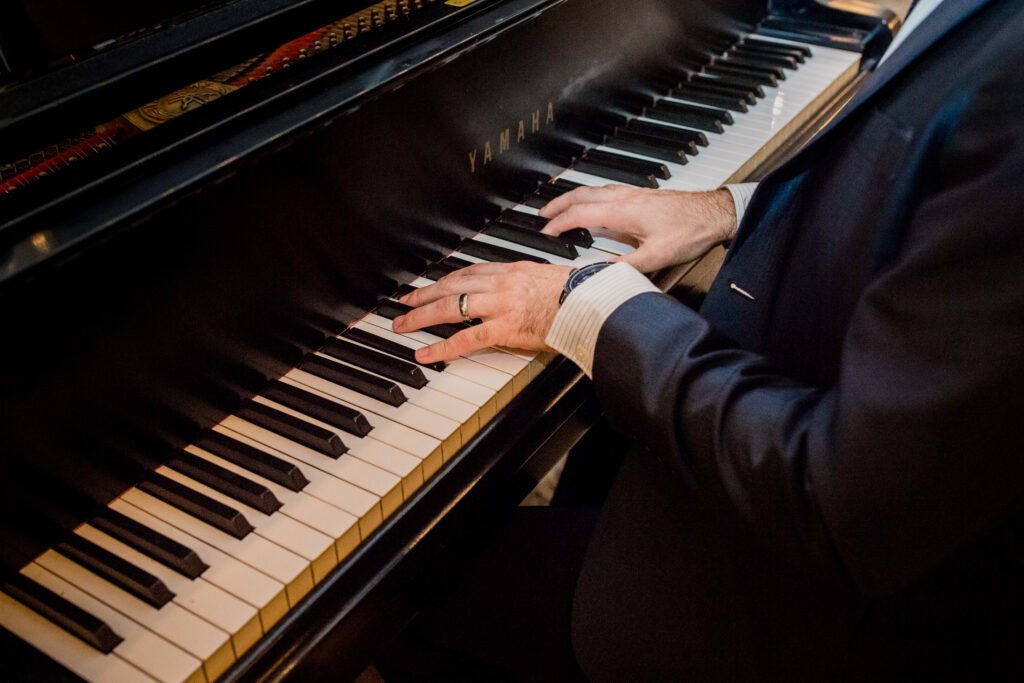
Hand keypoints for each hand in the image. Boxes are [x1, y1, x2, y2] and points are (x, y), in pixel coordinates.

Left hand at [392, 262, 574, 363]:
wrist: (590, 302)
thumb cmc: (577, 293)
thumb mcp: (548, 278)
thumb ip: (528, 284)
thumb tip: (522, 292)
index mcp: (512, 270)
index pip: (470, 271)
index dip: (447, 279)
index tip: (433, 285)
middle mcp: (501, 284)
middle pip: (451, 286)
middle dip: (423, 294)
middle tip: (403, 302)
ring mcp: (499, 305)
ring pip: (450, 308)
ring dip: (421, 316)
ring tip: (402, 324)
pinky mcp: (503, 328)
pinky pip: (465, 338)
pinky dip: (441, 347)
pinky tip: (425, 353)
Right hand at [538, 185, 737, 272]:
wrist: (715, 214)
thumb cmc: (691, 231)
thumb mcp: (657, 257)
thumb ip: (626, 266)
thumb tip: (600, 275)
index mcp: (623, 211)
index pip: (580, 214)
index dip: (559, 224)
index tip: (545, 233)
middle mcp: (625, 198)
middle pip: (582, 194)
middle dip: (558, 204)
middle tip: (542, 215)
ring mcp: (634, 194)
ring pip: (594, 190)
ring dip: (573, 198)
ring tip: (561, 208)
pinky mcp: (642, 195)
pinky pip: (607, 191)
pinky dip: (591, 197)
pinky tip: (595, 204)